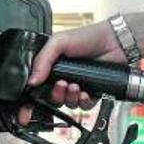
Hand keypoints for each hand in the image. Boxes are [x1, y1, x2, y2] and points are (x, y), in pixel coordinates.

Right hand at [18, 12, 143, 123]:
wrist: (114, 42)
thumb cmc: (88, 37)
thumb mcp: (58, 42)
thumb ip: (42, 60)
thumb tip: (31, 80)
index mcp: (52, 66)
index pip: (38, 86)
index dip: (33, 98)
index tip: (29, 106)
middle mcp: (64, 77)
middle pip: (52, 98)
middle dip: (55, 95)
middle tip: (61, 85)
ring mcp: (78, 86)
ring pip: (67, 104)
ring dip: (70, 98)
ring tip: (75, 86)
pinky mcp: (92, 92)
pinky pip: (84, 106)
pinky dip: (84, 102)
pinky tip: (86, 92)